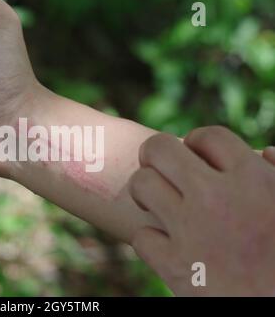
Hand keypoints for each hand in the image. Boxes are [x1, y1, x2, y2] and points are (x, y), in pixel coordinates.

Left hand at [129, 126, 274, 295]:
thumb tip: (262, 153)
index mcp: (252, 179)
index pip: (207, 136)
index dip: (196, 143)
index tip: (196, 157)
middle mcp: (215, 197)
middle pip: (158, 149)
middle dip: (154, 155)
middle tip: (160, 170)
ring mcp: (191, 231)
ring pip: (141, 184)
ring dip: (144, 191)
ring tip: (155, 202)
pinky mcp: (174, 266)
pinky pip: (141, 237)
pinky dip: (150, 240)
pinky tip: (165, 245)